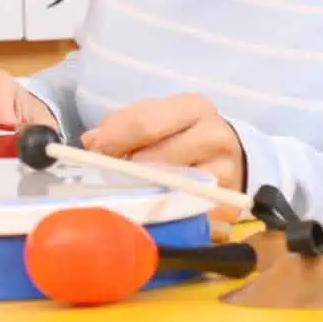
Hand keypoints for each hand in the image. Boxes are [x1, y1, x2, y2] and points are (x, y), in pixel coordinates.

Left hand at [81, 93, 246, 221]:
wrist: (230, 154)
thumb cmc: (182, 132)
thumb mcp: (157, 115)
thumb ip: (123, 124)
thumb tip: (92, 142)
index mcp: (194, 108)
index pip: (147, 123)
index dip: (115, 139)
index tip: (93, 150)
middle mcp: (215, 137)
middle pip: (158, 157)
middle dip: (126, 168)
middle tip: (104, 174)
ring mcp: (225, 174)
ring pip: (171, 187)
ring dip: (143, 190)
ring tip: (126, 189)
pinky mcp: (227, 207)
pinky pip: (186, 213)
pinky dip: (163, 211)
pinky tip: (149, 207)